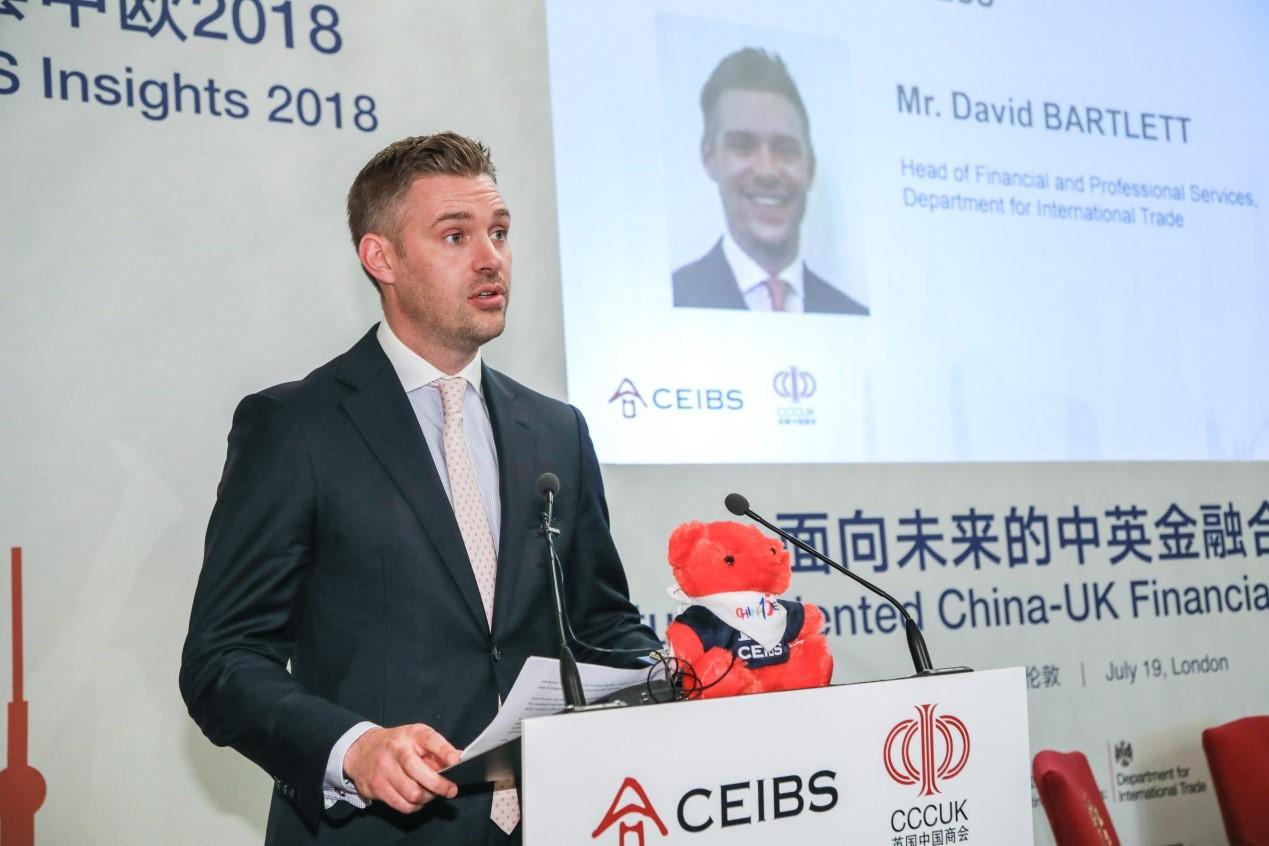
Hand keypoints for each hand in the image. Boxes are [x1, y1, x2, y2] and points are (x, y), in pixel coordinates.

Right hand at [343, 724, 461, 813]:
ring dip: (426, 798)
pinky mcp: (376, 787)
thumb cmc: (397, 745)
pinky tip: (416, 799)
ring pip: (412, 793)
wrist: (361, 750)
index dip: (444, 750)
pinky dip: (414, 806)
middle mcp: (396, 749)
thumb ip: (437, 749)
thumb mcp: (416, 739)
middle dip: (439, 785)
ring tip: (430, 794)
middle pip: (418, 771)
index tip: (456, 760)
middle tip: (451, 791)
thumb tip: (459, 759)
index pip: (429, 739)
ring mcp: (384, 769)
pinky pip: (402, 805)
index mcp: (411, 734)